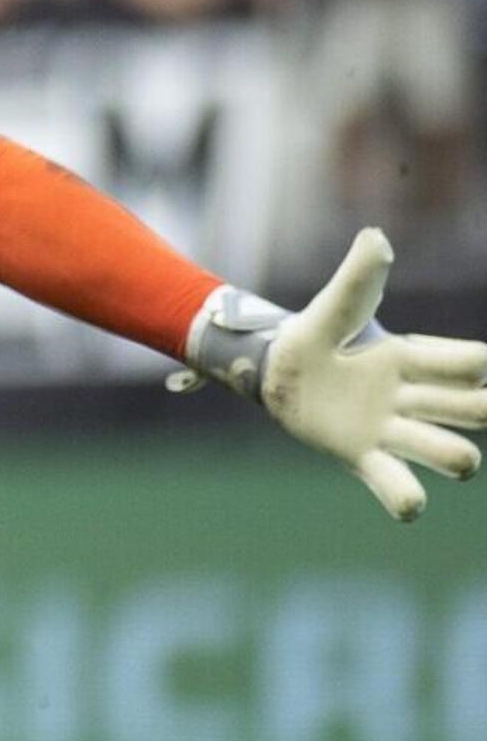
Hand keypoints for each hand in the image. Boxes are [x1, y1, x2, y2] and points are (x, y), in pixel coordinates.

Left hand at [180, 229, 486, 519]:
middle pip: (475, 409)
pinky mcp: (363, 458)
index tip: (475, 368)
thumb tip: (375, 237)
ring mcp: (392, 432)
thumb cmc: (312, 339)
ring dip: (456, 457)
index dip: (478, 366)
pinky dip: (407, 499)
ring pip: (450, 452)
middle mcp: (412, 398)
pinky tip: (410, 502)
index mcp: (410, 359)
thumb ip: (356, 281)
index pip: (470, 363)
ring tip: (456, 458)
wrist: (274, 374)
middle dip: (484, 411)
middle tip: (457, 408)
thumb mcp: (330, 310)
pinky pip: (397, 486)